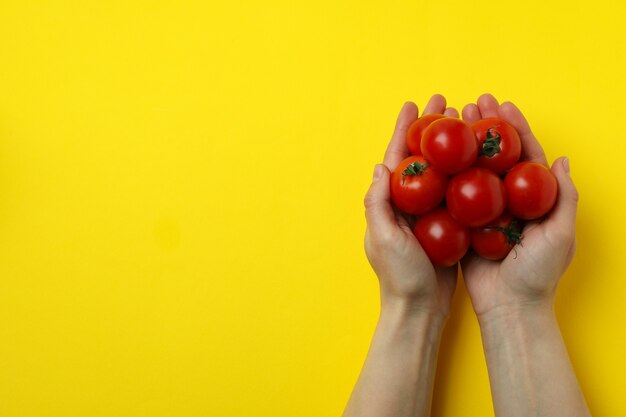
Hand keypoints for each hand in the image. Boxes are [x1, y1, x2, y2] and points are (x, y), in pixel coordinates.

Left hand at [364, 95, 458, 318]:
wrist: (419, 309)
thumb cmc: (399, 276)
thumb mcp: (383, 237)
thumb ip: (378, 203)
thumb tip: (380, 166)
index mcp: (389, 202)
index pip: (397, 157)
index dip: (405, 130)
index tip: (413, 104)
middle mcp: (407, 204)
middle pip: (421, 157)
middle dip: (430, 130)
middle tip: (446, 103)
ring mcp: (427, 214)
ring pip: (440, 171)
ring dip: (450, 147)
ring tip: (464, 124)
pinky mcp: (447, 226)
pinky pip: (456, 193)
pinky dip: (464, 174)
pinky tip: (479, 161)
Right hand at [460, 94, 578, 320]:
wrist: (509, 308)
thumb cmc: (538, 275)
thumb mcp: (560, 236)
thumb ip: (564, 198)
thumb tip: (561, 160)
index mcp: (534, 199)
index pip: (525, 155)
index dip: (515, 128)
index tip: (502, 105)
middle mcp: (507, 201)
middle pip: (495, 156)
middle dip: (484, 128)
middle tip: (471, 104)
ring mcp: (484, 212)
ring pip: (472, 171)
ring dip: (462, 145)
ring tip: (451, 121)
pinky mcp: (463, 225)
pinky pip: (452, 197)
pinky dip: (444, 176)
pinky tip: (434, 158)